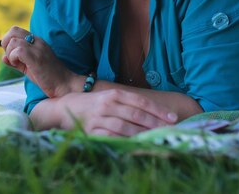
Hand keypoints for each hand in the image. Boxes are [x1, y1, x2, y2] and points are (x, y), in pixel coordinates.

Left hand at [1, 26, 76, 96]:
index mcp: (37, 41)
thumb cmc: (48, 77)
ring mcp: (37, 48)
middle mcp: (37, 41)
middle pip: (13, 30)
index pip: (16, 31)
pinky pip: (17, 50)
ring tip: (17, 63)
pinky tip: (19, 65)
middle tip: (11, 56)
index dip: (9, 42)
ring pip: (13, 41)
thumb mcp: (29, 67)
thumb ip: (17, 61)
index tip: (12, 55)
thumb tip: (3, 58)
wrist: (64, 84)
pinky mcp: (36, 57)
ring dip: (10, 53)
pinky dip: (13, 58)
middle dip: (6, 43)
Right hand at [36, 89, 177, 136]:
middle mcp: (108, 104)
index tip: (173, 118)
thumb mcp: (111, 97)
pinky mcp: (91, 131)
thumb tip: (155, 113)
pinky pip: (111, 137)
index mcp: (115, 94)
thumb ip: (130, 103)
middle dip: (155, 123)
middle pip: (136, 114)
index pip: (141, 101)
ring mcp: (99, 118)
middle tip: (169, 130)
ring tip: (157, 138)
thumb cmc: (94, 103)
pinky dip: (125, 141)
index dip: (158, 110)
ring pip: (125, 126)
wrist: (65, 107)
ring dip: (143, 133)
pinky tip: (136, 144)